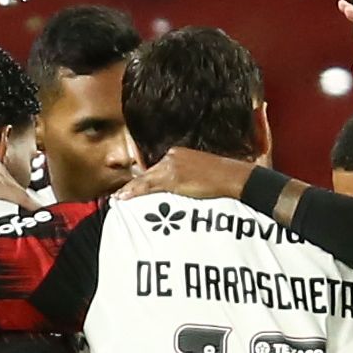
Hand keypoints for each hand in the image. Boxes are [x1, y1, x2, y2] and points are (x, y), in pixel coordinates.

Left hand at [129, 148, 253, 203]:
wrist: (234, 176)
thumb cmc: (225, 177)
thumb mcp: (204, 173)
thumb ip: (189, 176)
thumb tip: (184, 188)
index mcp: (179, 153)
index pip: (156, 168)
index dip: (144, 179)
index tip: (134, 186)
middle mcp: (172, 155)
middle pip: (148, 173)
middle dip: (134, 184)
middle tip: (121, 194)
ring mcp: (172, 165)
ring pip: (145, 179)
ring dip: (131, 189)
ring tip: (118, 198)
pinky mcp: (173, 177)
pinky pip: (148, 186)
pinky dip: (135, 192)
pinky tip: (124, 198)